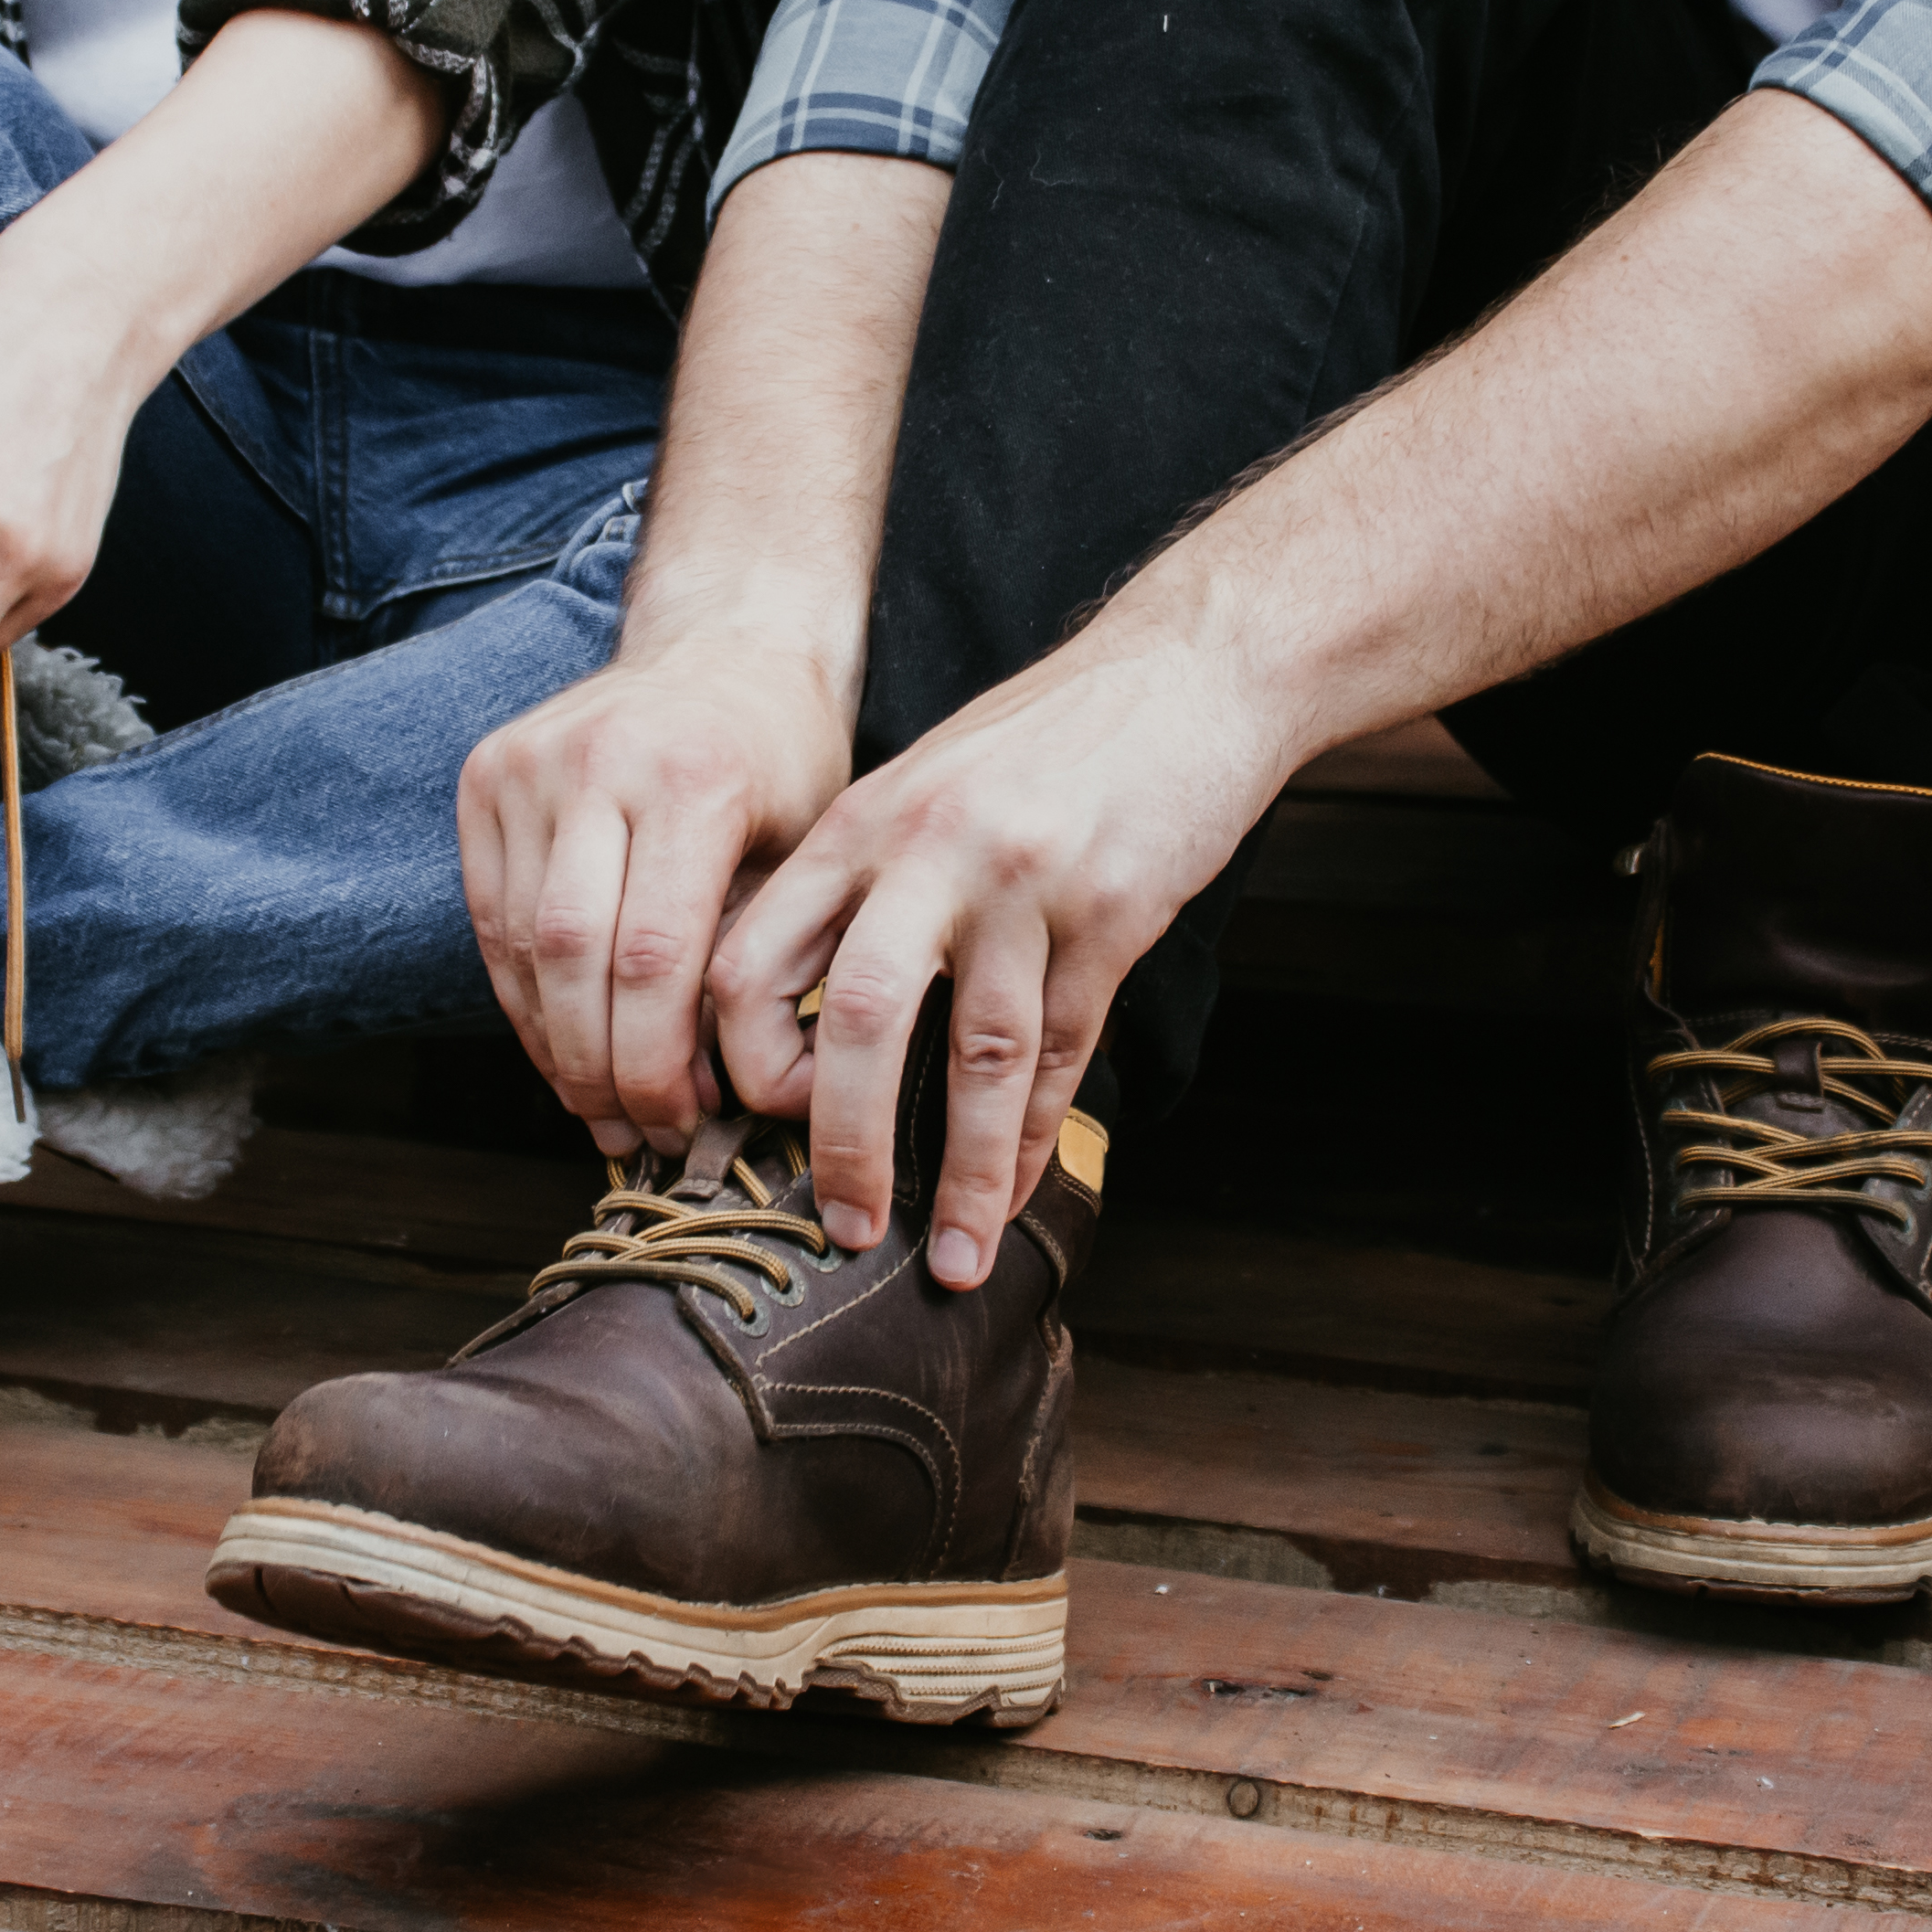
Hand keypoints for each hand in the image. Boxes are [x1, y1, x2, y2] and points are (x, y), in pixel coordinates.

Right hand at [460, 649, 852, 1154]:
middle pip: (576, 958)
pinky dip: (523, 994)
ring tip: (597, 1106)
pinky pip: (491, 916)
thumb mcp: (806, 850)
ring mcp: (530, 761)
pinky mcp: (485, 773)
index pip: (654, 959)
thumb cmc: (781, 758)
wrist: (725, 645)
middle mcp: (599, 759)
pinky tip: (559, 1045)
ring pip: (522, 944)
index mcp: (693, 777)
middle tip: (633, 1133)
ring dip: (554, 1044)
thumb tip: (719, 1094)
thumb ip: (757, 957)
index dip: (657, 1063)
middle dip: (601, 1068)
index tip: (681, 1125)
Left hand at [708, 633, 1291, 1285]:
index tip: (762, 1127)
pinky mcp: (1112, 912)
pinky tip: (1022, 1190)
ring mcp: (1024, 884)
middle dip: (847, 1144)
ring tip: (952, 1259)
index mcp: (857, 826)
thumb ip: (861, 886)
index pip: (750, 959)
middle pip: (858, 1020)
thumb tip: (810, 1022)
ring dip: (966, 1173)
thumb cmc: (1042, 744)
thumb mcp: (921, 787)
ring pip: (979, 1056)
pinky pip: (1065, 1049)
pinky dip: (1039, 1135)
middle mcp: (927, 853)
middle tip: (845, 1229)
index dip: (744, 1062)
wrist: (1188, 672)